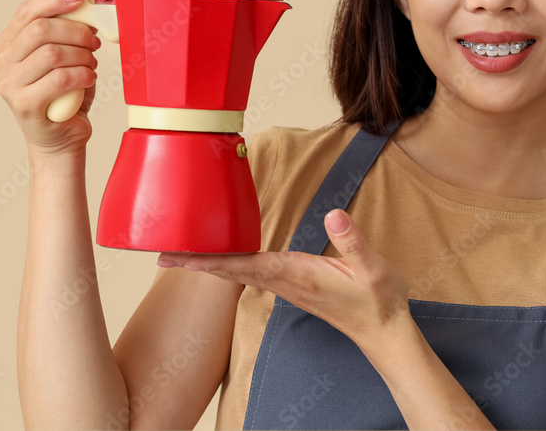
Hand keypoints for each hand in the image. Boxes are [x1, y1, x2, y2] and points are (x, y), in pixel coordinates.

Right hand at [0, 0, 100, 156]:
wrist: (62, 138)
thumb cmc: (66, 96)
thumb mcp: (67, 57)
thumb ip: (68, 33)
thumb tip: (87, 5)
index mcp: (9, 44)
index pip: (27, 11)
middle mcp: (3, 62)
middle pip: (40, 30)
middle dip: (76, 31)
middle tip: (94, 43)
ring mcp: (9, 84)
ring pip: (52, 53)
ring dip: (82, 56)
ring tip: (91, 64)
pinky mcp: (24, 104)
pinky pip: (59, 79)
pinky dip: (82, 75)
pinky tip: (88, 78)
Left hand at [158, 209, 412, 351]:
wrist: (382, 331)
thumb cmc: (377, 300)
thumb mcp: (372, 268)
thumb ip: (352, 240)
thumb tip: (333, 213)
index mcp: (297, 275)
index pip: (244, 265)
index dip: (210, 259)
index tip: (181, 256)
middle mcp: (285, 282)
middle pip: (231, 270)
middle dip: (197, 261)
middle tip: (162, 252)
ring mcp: (287, 286)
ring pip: (239, 272)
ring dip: (211, 263)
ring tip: (184, 251)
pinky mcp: (293, 286)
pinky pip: (254, 273)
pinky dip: (232, 264)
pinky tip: (225, 257)